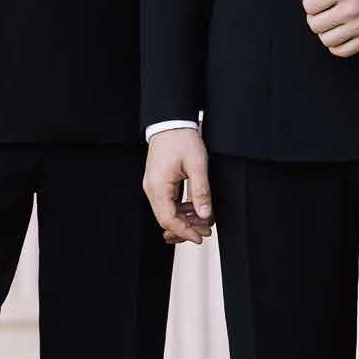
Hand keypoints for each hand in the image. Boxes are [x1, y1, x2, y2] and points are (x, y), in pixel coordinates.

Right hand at [143, 128, 212, 243]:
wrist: (170, 121)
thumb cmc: (182, 138)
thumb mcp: (197, 164)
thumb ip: (201, 191)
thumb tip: (205, 215)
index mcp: (158, 186)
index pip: (168, 219)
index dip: (184, 232)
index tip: (200, 237)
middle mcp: (152, 189)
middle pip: (166, 219)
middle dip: (186, 227)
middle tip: (206, 230)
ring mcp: (153, 186)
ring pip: (167, 212)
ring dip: (185, 219)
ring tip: (204, 220)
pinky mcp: (158, 182)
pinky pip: (167, 202)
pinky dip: (180, 209)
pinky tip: (194, 208)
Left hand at [287, 0, 358, 57]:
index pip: (308, 5)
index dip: (311, 3)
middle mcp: (350, 8)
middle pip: (314, 24)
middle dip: (316, 18)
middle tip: (326, 11)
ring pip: (326, 40)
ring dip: (325, 32)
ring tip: (333, 22)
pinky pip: (341, 51)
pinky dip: (335, 45)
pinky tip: (340, 33)